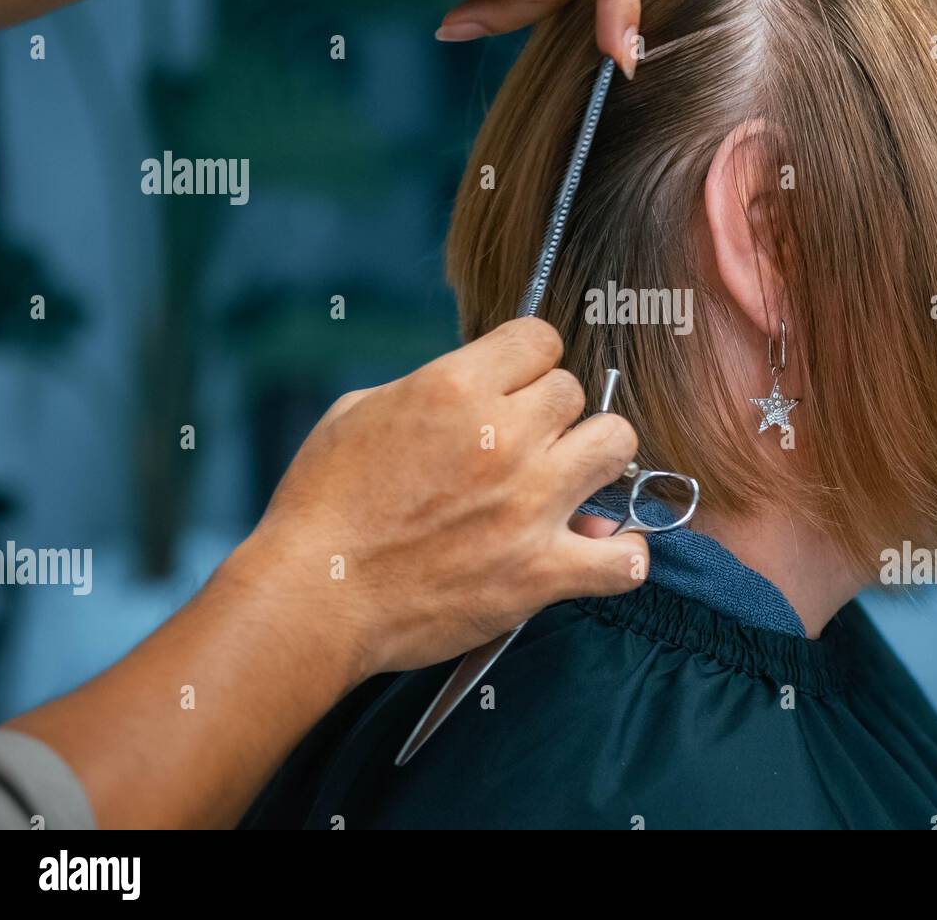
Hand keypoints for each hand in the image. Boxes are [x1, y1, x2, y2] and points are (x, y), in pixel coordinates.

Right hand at [228, 318, 647, 680]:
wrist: (313, 598)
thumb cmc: (323, 505)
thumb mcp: (360, 411)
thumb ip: (431, 388)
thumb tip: (483, 391)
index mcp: (455, 388)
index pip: (540, 338)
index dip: (528, 361)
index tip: (515, 385)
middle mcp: (503, 437)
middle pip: (575, 390)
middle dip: (551, 412)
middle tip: (523, 443)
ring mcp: (529, 505)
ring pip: (616, 445)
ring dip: (593, 459)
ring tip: (566, 481)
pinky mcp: (539, 573)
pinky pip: (623, 559)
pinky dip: (621, 555)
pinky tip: (599, 548)